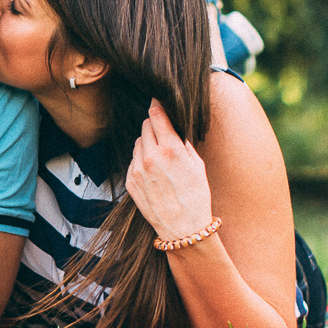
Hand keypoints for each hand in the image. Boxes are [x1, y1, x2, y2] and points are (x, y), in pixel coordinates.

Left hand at [125, 99, 215, 244]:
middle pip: (145, 126)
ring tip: (161, 155)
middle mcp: (150, 157)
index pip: (157, 116)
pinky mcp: (130, 182)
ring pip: (137, 143)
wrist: (183, 228)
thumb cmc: (196, 196)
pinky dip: (141, 160)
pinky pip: (133, 161)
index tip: (156, 99)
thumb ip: (183, 142)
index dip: (157, 105)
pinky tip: (153, 170)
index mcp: (170, 150)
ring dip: (147, 142)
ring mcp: (137, 170)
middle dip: (154, 125)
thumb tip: (175, 127)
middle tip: (163, 131)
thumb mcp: (197, 164)